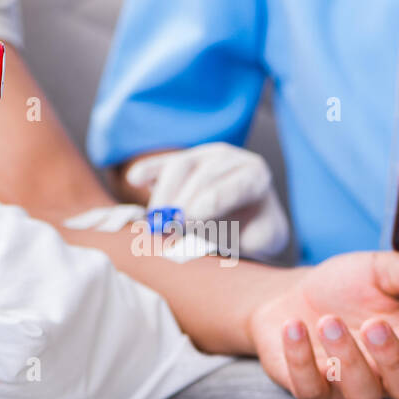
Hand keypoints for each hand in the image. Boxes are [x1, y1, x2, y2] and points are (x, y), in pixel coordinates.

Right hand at [126, 142, 289, 259]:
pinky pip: (161, 163)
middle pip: (204, 173)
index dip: (212, 202)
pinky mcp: (181, 162)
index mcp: (256, 176)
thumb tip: (214, 243)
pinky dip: (148, 170)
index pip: (236, 184)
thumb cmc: (254, 233)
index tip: (190, 221)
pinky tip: (136, 180)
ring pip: (181, 165)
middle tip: (169, 226)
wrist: (249, 222)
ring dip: (165, 194)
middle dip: (185, 200)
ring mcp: (204, 155)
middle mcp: (231, 159)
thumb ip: (245, 239)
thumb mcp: (262, 240)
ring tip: (156, 221)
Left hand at [246, 251, 398, 398]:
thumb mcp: (378, 271)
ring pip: (361, 395)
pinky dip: (301, 359)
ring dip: (346, 358)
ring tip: (328, 320)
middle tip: (375, 324)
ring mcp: (348, 390)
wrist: (291, 295)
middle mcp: (386, 378)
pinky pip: (310, 390)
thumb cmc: (345, 288)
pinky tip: (294, 326)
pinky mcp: (311, 392)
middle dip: (393, 359)